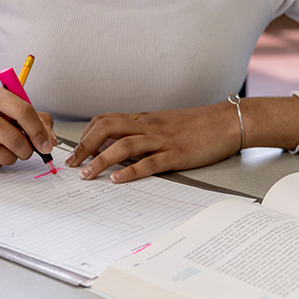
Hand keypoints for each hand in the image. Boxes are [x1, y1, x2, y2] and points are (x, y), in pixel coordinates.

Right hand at [0, 86, 54, 170]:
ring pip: (4, 154)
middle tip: (26, 150)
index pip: (23, 110)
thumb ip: (32, 117)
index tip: (46, 144)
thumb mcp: (2, 106)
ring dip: (10, 157)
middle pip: (14, 137)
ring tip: (1, 148)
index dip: (39, 131)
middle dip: (26, 149)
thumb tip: (50, 139)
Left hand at [65, 103, 241, 182]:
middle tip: (72, 164)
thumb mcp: (164, 123)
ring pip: (122, 146)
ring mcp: (161, 140)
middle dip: (85, 147)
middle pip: (106, 129)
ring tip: (86, 175)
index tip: (76, 150)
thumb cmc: (198, 124)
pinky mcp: (175, 155)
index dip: (86, 134)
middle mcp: (148, 126)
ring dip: (100, 161)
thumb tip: (121, 146)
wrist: (226, 122)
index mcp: (144, 119)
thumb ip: (143, 132)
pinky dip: (130, 171)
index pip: (105, 120)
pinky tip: (117, 179)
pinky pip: (148, 163)